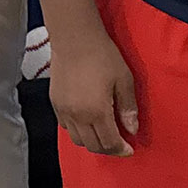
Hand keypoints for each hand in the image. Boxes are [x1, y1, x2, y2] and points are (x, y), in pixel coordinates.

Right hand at [51, 26, 137, 157]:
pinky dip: (78, 131)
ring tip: (103, 133)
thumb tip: (132, 129)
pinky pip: (66, 127)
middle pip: (93, 146)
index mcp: (97, 112)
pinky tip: (86, 122)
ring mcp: (64, 111)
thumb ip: (128, 107)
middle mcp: (78, 116)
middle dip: (108, 149)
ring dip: (92, 142)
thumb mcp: (123, 79)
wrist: (74, 38)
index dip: (121, 150)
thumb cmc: (102, 55)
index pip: (110, 143)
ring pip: (77, 140)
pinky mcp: (55, 103)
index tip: (129, 149)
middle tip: (119, 142)